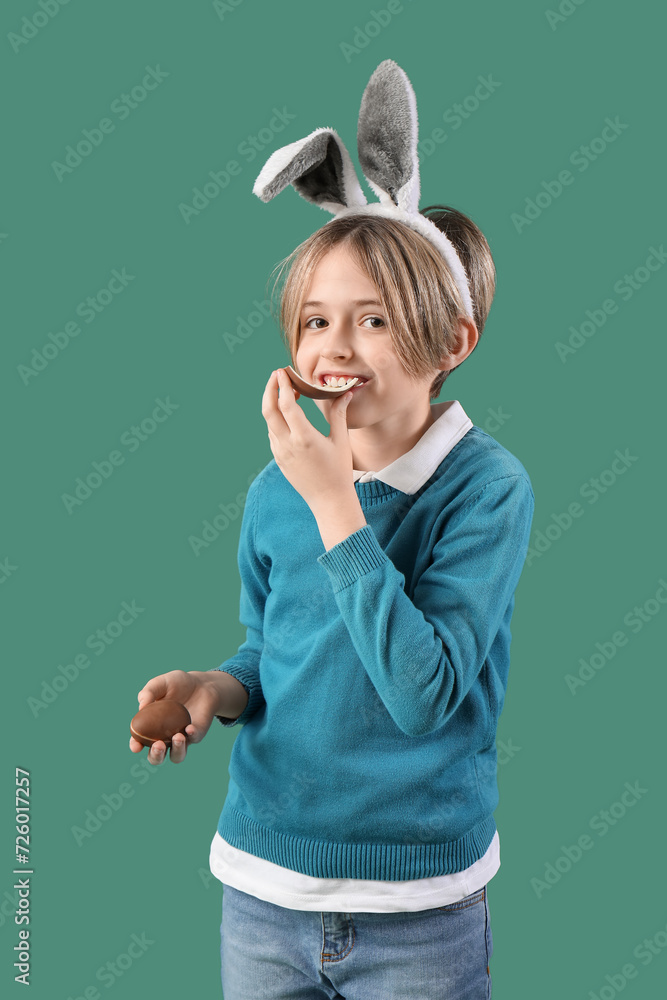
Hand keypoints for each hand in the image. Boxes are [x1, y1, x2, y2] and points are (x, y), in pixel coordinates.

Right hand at [128, 670, 219, 765]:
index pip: (139, 741)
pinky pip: (193, 739)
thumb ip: (148, 692)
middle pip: (157, 757)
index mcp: (150, 726)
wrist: (201, 683)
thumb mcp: (161, 683)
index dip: (135, 746)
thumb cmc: (177, 684)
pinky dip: (191, 736)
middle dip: (155, 756)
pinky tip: (189, 727)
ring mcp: (181, 738)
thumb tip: (141, 707)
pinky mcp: (196, 734)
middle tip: (158, 745)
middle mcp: (164, 737)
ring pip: (177, 756)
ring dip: (176, 751)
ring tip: (177, 737)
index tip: (136, 746)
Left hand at [262, 368, 355, 512]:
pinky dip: (276, 419)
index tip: (283, 372)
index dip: (283, 386)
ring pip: (269, 422)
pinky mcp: (279, 459)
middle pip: (269, 410)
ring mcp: (280, 453)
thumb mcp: (341, 441)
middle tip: (276, 376)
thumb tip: (345, 392)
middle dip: (269, 389)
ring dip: (273, 404)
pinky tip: (286, 415)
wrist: (328, 500)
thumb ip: (339, 414)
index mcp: (304, 438)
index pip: (286, 405)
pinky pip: (272, 434)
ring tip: (285, 392)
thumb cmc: (339, 471)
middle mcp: (288, 445)